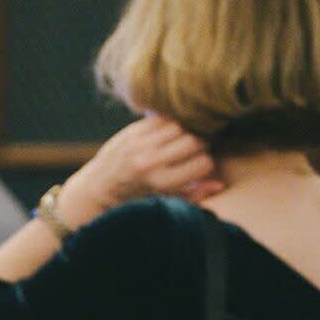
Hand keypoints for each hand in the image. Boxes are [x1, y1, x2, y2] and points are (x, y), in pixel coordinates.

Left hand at [61, 115, 223, 223]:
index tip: (201, 165)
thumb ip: (193, 194)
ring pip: (179, 127)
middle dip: (200, 145)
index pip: (203, 163)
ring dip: (184, 133)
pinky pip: (162, 119)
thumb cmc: (136, 198)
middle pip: (194, 141)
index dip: (207, 164)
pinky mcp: (131, 131)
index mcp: (160, 183)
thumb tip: (220, 184)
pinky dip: (169, 125)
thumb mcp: (164, 201)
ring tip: (179, 142)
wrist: (98, 187)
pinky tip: (166, 134)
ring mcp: (139, 144)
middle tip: (195, 150)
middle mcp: (150, 162)